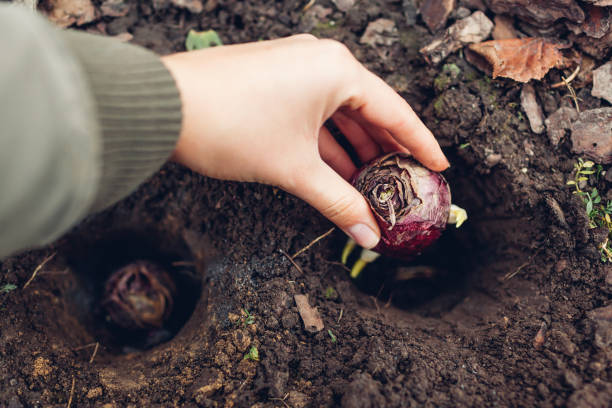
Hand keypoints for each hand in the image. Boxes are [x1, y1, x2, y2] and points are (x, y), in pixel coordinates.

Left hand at [161, 34, 448, 248]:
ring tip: (369, 183)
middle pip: (367, 111)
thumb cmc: (231, 125)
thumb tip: (368, 234)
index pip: (395, 111)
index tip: (439, 165)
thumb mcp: (295, 168)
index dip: (420, 143)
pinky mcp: (270, 78)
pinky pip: (311, 111)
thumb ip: (338, 202)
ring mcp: (292, 67)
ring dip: (352, 148)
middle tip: (404, 180)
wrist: (162, 105)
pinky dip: (324, 141)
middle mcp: (318, 60)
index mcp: (336, 70)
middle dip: (384, 150)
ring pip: (336, 113)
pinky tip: (333, 169)